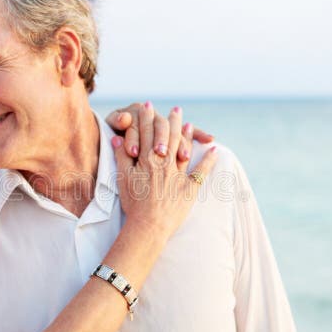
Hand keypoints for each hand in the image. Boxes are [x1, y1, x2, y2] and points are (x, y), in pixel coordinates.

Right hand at [111, 103, 216, 236]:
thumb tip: (118, 138)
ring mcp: (179, 174)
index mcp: (147, 159)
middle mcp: (164, 163)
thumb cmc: (133, 203)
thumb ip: (121, 156)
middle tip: (176, 109)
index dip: (147, 118)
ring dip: (187, 135)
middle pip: (168, 136)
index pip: (147, 133)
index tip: (148, 106)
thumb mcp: (122, 178)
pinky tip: (213, 149)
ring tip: (189, 123)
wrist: (148, 225)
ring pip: (183, 148)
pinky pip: (201, 171)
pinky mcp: (190, 188)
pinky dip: (208, 160)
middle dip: (171, 121)